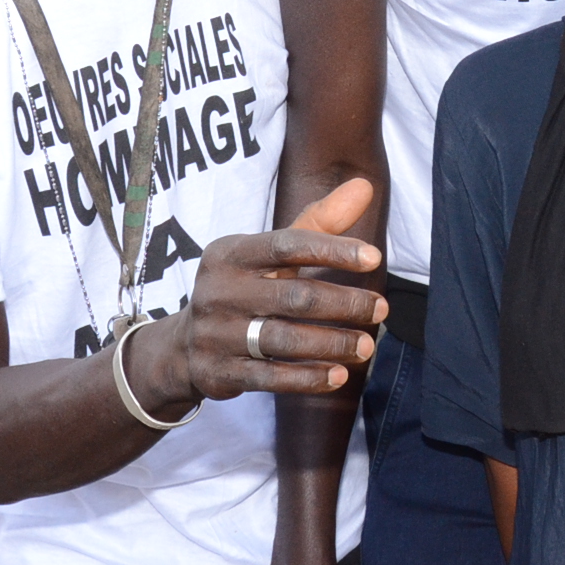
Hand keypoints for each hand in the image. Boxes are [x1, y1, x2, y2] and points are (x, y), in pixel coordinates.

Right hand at [135, 179, 387, 406]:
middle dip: (344, 304)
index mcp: (230, 254)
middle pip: (294, 297)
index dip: (332, 250)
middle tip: (380, 309)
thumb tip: (364, 186)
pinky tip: (338, 376)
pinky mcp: (220, 372)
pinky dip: (307, 378)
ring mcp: (216, 334)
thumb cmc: (244, 287)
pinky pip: (270, 378)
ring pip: (284, 340)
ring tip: (367, 345)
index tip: (374, 258)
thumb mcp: (271, 254)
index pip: (286, 245)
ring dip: (333, 343)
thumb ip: (318, 223)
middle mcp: (219, 291)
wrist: (184, 346)